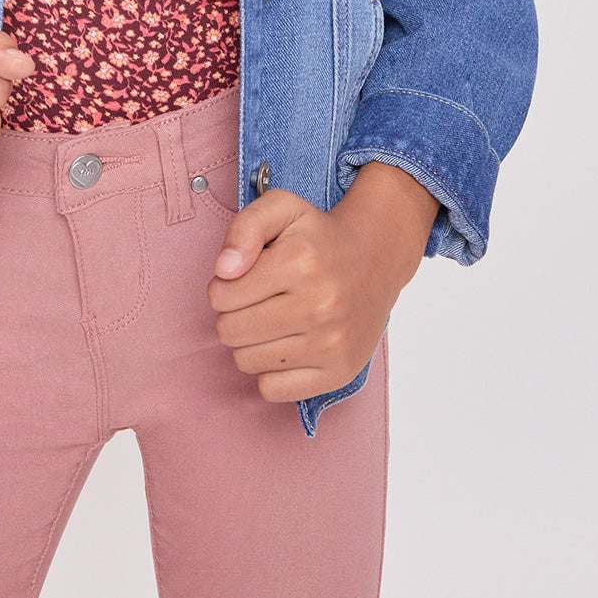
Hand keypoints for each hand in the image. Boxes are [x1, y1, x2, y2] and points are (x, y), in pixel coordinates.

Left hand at [205, 168, 437, 402]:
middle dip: (232, 314)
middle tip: (255, 300)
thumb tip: (224, 271)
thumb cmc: (318, 235)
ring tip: (271, 320)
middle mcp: (318, 305)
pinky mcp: (339, 372)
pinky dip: (270, 370)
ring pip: (246, 362)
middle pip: (230, 332)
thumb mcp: (281, 207)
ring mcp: (331, 343)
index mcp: (299, 262)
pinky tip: (285, 345)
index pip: (221, 296)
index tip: (243, 278)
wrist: (376, 257)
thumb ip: (244, 228)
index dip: (222, 286)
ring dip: (249, 342)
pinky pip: (272, 390)